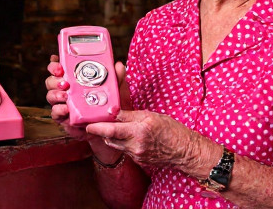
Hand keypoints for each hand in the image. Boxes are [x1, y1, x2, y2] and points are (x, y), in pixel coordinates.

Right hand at [44, 54, 127, 162]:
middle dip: (54, 79)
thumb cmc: (110, 106)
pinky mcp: (63, 118)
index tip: (59, 64)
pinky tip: (65, 109)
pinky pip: (55, 113)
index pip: (58, 68)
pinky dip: (58, 110)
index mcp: (74, 79)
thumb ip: (116, 77)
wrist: (109, 129)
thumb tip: (119, 65)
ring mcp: (62, 104)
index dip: (54, 65)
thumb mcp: (115, 90)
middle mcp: (65, 90)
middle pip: (51, 81)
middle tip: (64, 82)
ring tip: (65, 95)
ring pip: (50, 95)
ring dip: (55, 94)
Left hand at [86, 110, 207, 169]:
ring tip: (112, 127)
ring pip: (115, 145)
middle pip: (109, 138)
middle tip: (96, 123)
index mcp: (139, 131)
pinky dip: (122, 142)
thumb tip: (114, 112)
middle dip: (101, 130)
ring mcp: (136, 154)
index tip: (88, 123)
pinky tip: (127, 136)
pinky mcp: (138, 160)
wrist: (184, 151)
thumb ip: (130, 115)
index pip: (111, 129)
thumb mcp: (151, 116)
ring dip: (111, 136)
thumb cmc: (171, 130)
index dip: (97, 126)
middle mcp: (135, 144)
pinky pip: (124, 150)